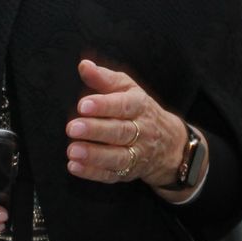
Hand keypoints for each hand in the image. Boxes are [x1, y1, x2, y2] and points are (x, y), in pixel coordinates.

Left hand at [66, 59, 187, 187]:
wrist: (169, 143)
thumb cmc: (140, 110)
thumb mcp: (128, 89)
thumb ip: (104, 78)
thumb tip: (84, 65)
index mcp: (139, 106)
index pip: (123, 105)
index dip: (104, 105)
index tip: (83, 105)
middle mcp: (141, 131)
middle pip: (120, 131)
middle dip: (96, 131)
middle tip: (72, 128)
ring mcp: (137, 154)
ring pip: (117, 156)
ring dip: (94, 155)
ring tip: (72, 151)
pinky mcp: (128, 172)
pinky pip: (111, 174)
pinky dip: (92, 173)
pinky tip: (74, 166)